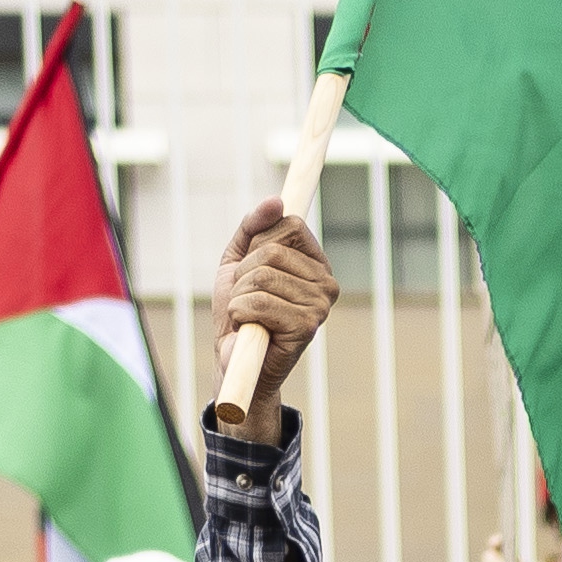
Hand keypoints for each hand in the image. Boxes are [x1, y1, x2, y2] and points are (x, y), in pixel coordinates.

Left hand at [206, 197, 335, 435]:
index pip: (289, 224)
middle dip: (244, 273)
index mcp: (316, 263)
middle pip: (271, 249)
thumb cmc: (240, 311)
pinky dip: (241, 313)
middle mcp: (327, 283)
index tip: (253, 268)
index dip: (258, 242)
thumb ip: (253, 227)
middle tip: (245, 299)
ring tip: (247, 315)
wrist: (235, 360)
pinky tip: (249, 328)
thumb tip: (276, 200)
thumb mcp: (239, 261)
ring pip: (262, 275)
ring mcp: (320, 306)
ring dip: (240, 296)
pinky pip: (259, 301)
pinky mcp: (306, 327)